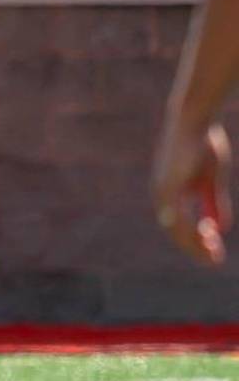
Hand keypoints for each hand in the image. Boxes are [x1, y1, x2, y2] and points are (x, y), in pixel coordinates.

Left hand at [151, 121, 232, 265]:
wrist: (194, 119)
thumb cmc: (204, 145)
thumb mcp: (212, 180)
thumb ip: (213, 203)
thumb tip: (219, 227)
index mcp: (171, 195)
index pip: (180, 226)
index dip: (196, 242)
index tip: (214, 252)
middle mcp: (162, 195)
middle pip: (175, 231)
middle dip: (195, 248)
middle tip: (213, 261)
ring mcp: (163, 189)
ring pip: (175, 227)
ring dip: (193, 243)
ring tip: (210, 256)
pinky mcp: (168, 183)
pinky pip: (176, 213)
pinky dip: (186, 228)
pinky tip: (199, 237)